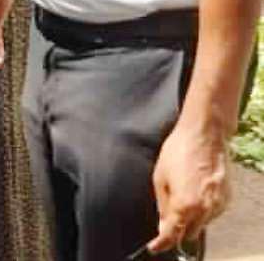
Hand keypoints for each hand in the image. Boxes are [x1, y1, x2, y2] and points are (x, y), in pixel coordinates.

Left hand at [147, 117, 231, 254]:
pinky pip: (212, 213)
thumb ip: (162, 205)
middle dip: (177, 229)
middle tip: (166, 218)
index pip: (172, 235)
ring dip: (191, 218)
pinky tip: (195, 190)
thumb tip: (162, 225)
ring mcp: (218, 205)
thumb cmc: (178, 152)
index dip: (162, 243)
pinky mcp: (227, 199)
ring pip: (202, 224)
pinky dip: (202, 208)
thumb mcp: (160, 178)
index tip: (154, 247)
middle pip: (189, 233)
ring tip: (182, 193)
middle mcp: (204, 209)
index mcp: (184, 205)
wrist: (205, 136)